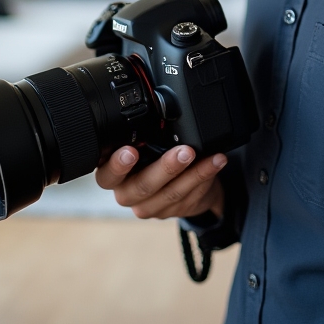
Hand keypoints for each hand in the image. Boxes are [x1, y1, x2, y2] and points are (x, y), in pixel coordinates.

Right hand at [95, 145, 226, 219]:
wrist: (173, 184)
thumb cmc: (153, 157)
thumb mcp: (143, 145)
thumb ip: (143, 137)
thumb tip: (159, 110)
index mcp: (114, 175)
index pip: (108, 174)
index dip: (118, 165)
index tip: (131, 151)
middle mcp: (128, 194)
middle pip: (144, 186)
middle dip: (167, 167)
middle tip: (185, 152)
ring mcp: (150, 207)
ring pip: (172, 193)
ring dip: (195, 173)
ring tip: (210, 157)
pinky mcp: (172, 212)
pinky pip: (190, 196)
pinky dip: (206, 176)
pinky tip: (216, 163)